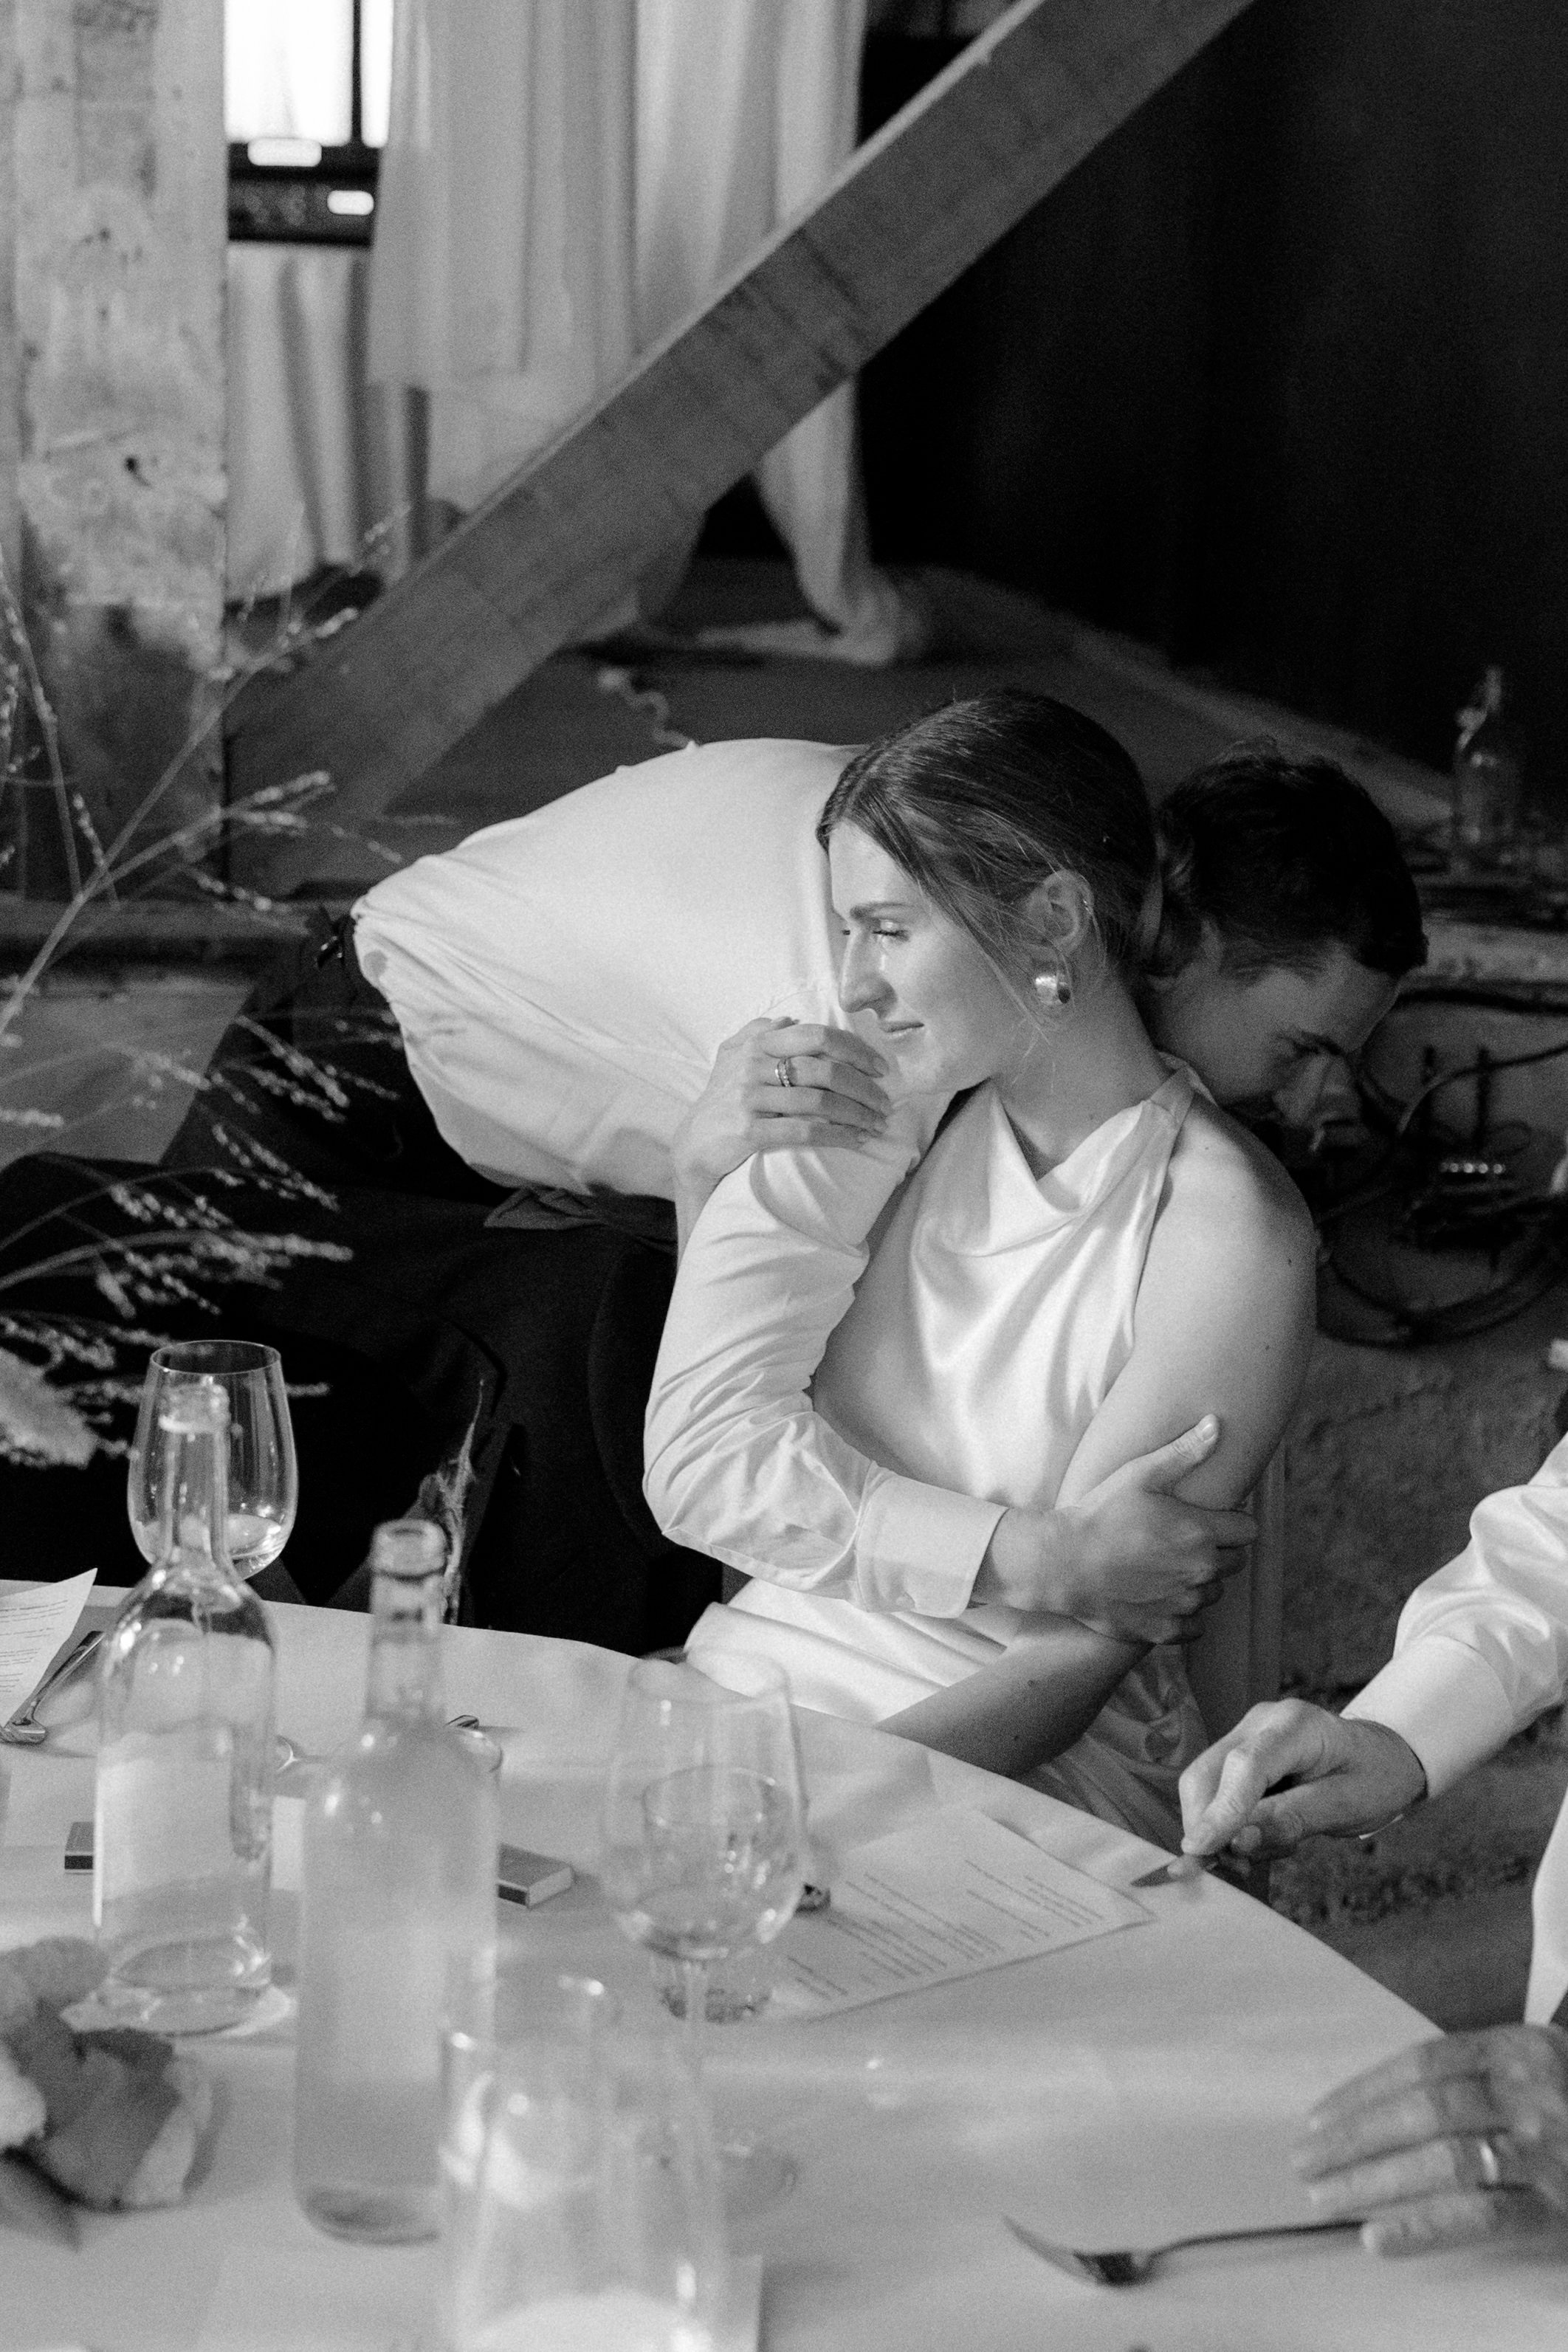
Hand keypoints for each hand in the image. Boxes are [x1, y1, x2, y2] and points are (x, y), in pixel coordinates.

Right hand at [671, 1018, 891, 1202]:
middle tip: (885, 1103)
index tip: (880, 1068)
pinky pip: (803, 1131)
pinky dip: (836, 1136)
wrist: (694, 1143)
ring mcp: (750, 1099)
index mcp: (757, 1042)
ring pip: (819, 1102)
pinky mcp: (749, 1131)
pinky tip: (856, 1140)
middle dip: (864, 1087)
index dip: (855, 1049)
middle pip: (825, 1070)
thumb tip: (790, 1018)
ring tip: (877, 1124)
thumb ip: (758, 1030)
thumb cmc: (721, 1097)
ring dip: (856, 1114)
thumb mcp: (731, 1055)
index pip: (817, 1035)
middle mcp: (753, 1066)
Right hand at [979, 1415, 1254, 1636]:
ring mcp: (1184, 1603)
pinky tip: (1161, 1595)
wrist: (1062, 1562)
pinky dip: (1183, 1613)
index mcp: (1202, 1533)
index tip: (1208, 1518)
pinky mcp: (1165, 1629)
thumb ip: (1185, 1452)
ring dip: (1199, 1582)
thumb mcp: (1141, 1473)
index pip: (1248, 1531)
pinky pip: (1195, 1626)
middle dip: (1217, 1551)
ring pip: (1213, 1593)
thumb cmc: (1101, 1513)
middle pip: (1235, 1563)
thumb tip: (1218, 1424)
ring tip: (1167, 1567)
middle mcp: (1201, 1571)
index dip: (1231, 1521)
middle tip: (1182, 1541)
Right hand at [1178, 1701, 1427, 1858]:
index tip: (1198, 1851)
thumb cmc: (1374, 1778)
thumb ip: (1292, 1821)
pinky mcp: (1237, 1752)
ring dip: (1218, 1831)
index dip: (1219, 1810)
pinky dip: (1226, 1825)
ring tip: (1267, 1851)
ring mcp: (1245, 1734)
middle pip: (1206, 1774)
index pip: (1245, 1766)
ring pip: (1203, 1786)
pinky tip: (1262, 1836)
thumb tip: (1237, 1842)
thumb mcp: (1347, 1806)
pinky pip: (1214, 1792)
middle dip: (1208, 1828)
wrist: (1382, 1756)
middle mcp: (1260, 1722)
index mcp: (1296, 1725)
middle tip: (1238, 1869)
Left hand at [1294, 2027, 1567, 2254]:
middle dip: (1354, 2138)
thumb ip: (1482, 2081)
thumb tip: (1389, 2110)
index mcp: (1521, 2049)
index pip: (1422, 2063)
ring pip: (1443, 2159)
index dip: (1362, 2092)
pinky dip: (1424, 2226)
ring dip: (1372, 2180)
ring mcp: (1550, 2150)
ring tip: (1323, 2199)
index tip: (1316, 2119)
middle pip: (1423, 2109)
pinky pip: (1481, 2215)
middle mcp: (1533, 2091)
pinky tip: (1378, 2238)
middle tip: (1303, 2163)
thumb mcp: (1545, 2074)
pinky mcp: (1562, 2209)